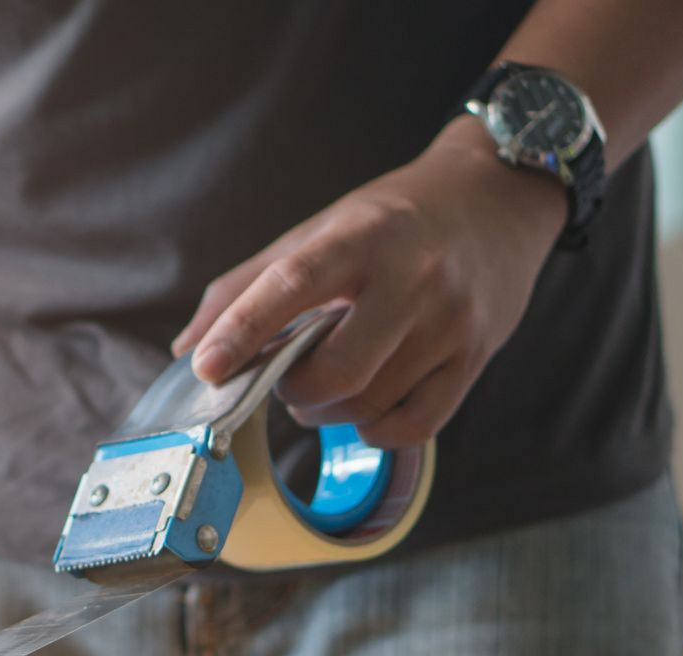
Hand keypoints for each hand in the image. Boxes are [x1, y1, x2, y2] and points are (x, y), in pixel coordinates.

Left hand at [172, 122, 567, 448]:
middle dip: (294, 390)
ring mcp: (450, 322)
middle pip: (335, 372)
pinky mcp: (476, 358)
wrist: (496, 198)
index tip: (206, 367)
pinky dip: (376, 430)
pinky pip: (414, 425)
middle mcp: (412, 278)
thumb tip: (187, 350)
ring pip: (369, 404)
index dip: (243, 330)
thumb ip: (246, 287)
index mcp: (359, 238)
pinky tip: (367, 407)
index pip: (292, 285)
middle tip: (287, 376)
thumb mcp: (316, 232)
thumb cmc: (392, 220)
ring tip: (327, 382)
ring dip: (329, 412)